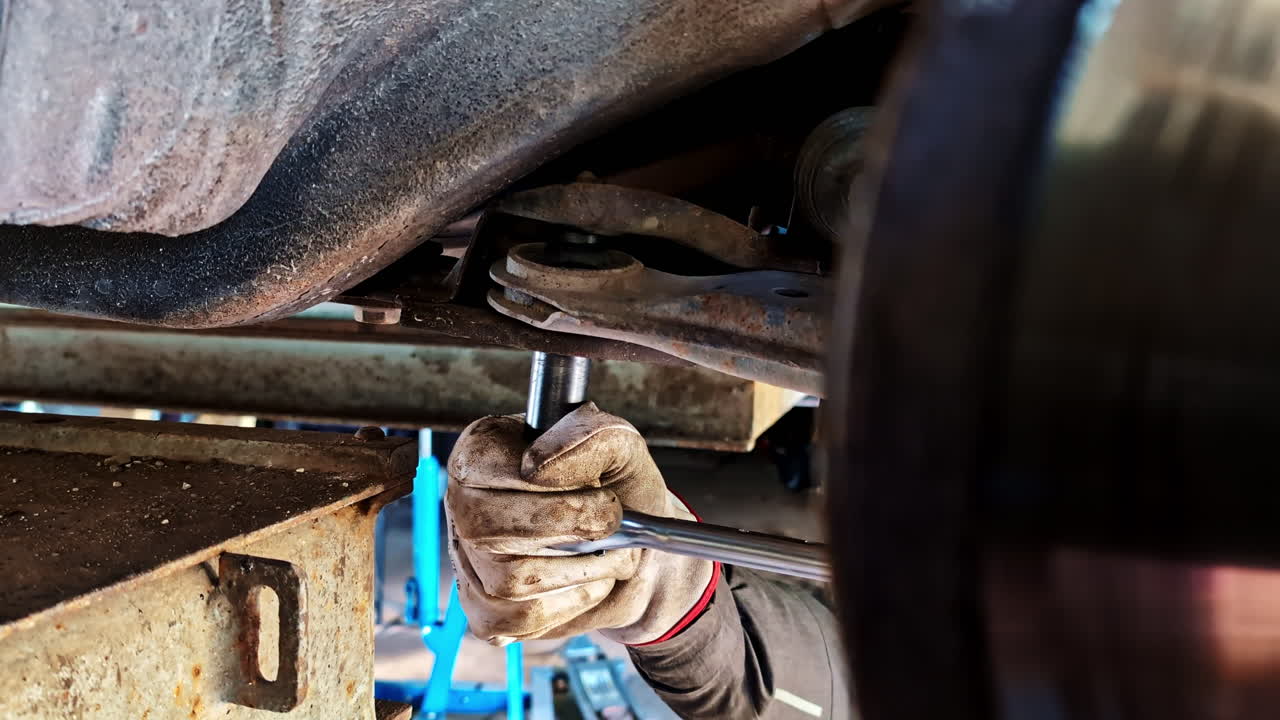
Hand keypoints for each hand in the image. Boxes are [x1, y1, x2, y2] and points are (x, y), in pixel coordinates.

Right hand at [445, 403, 717, 645]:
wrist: (642, 551)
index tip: (601, 493)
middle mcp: (463, 504)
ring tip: (604, 554)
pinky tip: (581, 582)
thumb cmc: (620, 491)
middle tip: (610, 524)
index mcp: (482, 451)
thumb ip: (588, 435)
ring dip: (579, 570)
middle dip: (571, 532)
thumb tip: (537, 467)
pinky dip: (568, 604)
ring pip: (509, 581)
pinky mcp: (484, 611)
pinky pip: (518, 620)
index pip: (489, 475)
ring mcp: (468, 561)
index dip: (557, 493)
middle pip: (490, 530)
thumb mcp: (621, 447)